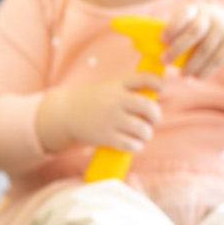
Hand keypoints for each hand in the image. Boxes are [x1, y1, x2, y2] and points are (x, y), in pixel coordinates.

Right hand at [36, 73, 162, 153]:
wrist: (63, 112)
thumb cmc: (91, 100)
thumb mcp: (108, 87)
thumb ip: (128, 90)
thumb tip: (154, 99)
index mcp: (117, 84)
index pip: (145, 78)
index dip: (158, 84)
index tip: (159, 90)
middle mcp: (115, 100)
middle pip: (148, 107)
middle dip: (155, 115)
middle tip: (152, 119)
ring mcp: (111, 119)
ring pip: (142, 129)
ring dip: (147, 133)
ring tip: (143, 134)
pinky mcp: (106, 136)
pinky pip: (131, 144)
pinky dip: (137, 146)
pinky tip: (136, 144)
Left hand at [162, 5, 223, 78]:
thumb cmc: (204, 31)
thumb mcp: (194, 23)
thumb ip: (178, 31)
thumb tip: (149, 46)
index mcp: (197, 11)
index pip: (184, 14)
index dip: (172, 26)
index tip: (161, 39)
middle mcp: (212, 18)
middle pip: (193, 32)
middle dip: (177, 48)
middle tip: (164, 61)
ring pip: (204, 50)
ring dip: (191, 65)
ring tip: (181, 75)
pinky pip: (216, 61)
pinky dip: (204, 71)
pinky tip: (195, 76)